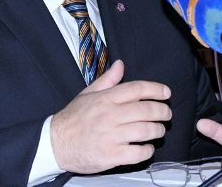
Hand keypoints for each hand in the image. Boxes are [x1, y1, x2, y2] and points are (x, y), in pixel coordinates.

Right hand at [50, 60, 171, 173]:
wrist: (54, 143)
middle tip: (166, 114)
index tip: (166, 92)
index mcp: (105, 99)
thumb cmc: (73, 118)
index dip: (155, 89)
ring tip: (158, 130)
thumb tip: (121, 64)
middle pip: (146, 110)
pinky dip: (147, 150)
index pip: (137, 89)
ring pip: (145, 131)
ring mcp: (110, 136)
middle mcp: (109, 116)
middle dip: (162, 111)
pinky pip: (138, 153)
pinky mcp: (110, 156)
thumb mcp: (87, 94)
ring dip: (157, 130)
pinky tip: (147, 148)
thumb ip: (107, 80)